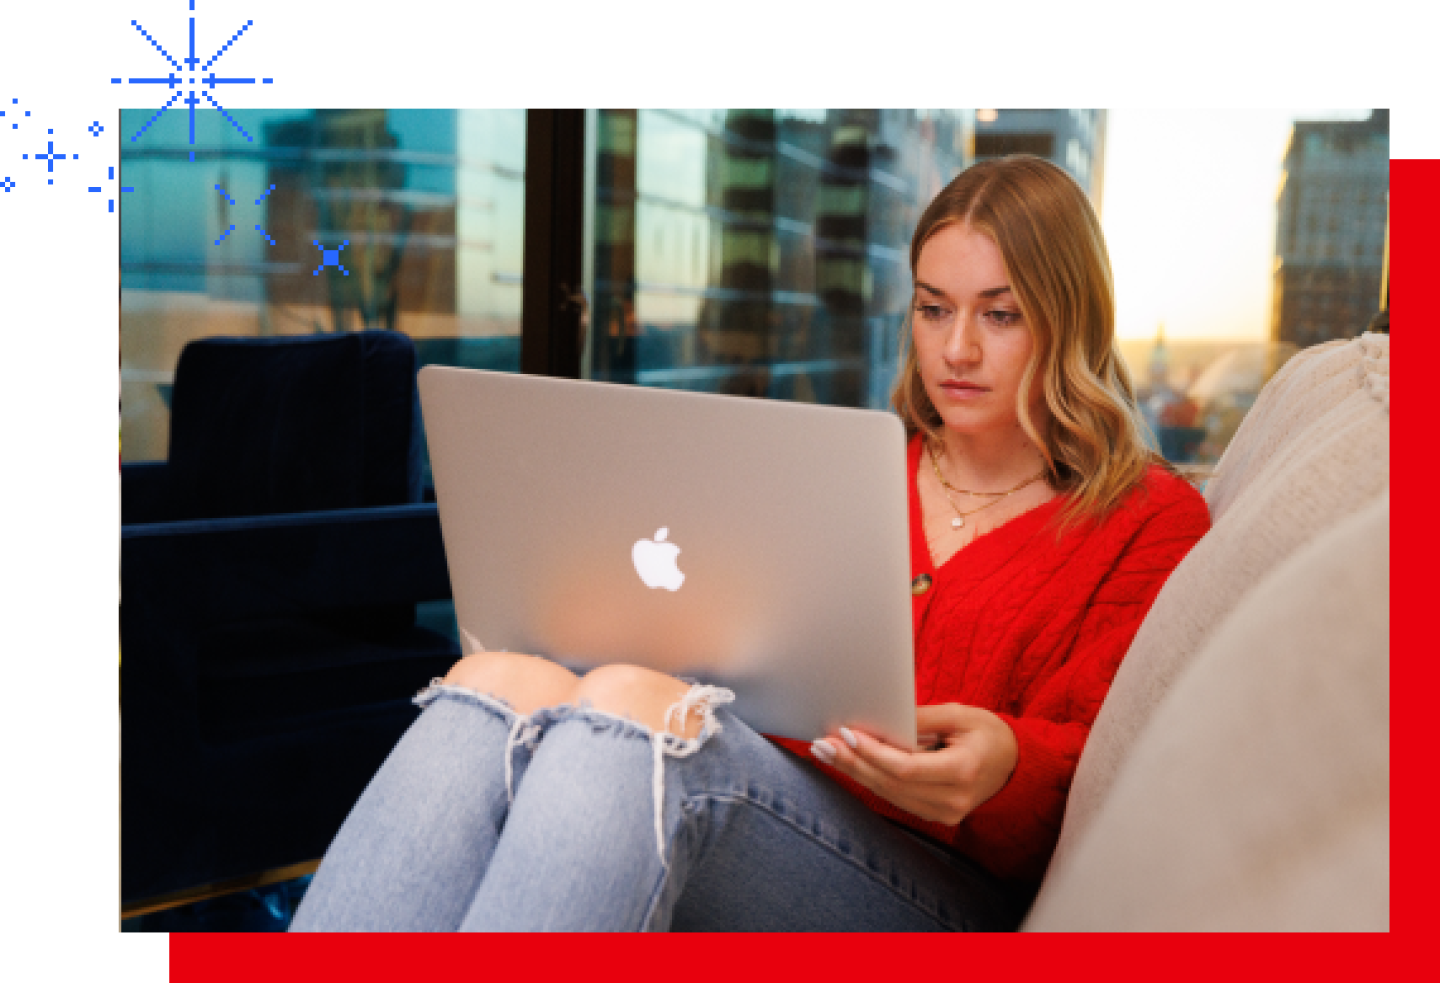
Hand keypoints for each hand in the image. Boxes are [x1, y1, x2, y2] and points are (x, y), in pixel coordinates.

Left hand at [810, 704, 1017, 825]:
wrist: (1015, 765)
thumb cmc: (988, 734)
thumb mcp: (961, 715)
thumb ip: (921, 717)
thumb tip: (881, 715)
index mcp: (963, 771)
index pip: (906, 767)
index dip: (873, 753)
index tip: (847, 734)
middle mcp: (953, 800)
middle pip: (891, 783)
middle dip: (853, 762)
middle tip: (822, 743)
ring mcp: (945, 813)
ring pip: (888, 794)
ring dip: (855, 772)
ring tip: (826, 751)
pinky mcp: (935, 815)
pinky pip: (896, 797)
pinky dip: (870, 779)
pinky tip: (849, 764)